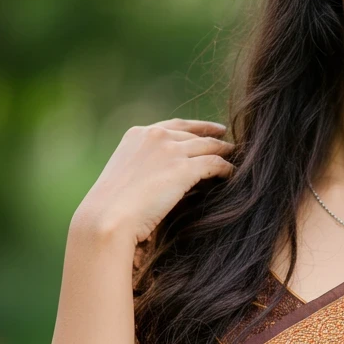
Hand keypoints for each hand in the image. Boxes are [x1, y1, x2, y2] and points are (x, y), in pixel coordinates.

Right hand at [72, 118, 234, 246]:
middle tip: (230, 145)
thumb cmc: (110, 209)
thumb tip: (160, 176)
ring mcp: (170, 150)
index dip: (197, 127)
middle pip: (195, 134)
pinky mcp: (184, 168)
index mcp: (137, 134)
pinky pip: (215, 163)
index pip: (174, 126)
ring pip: (209, 146)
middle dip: (214, 138)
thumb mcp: (124, 178)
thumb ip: (143, 168)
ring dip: (224, 152)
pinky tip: (231, 175)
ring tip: (236, 160)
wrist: (107, 218)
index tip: (214, 130)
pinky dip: (226, 169)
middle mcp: (155, 136)